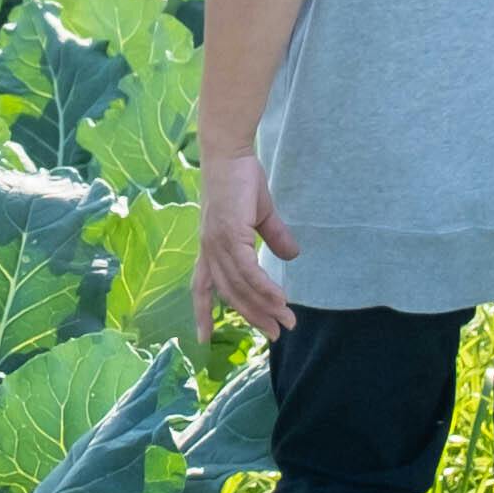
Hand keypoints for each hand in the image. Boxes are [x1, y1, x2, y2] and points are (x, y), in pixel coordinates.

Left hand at [195, 153, 299, 341]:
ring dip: (264, 307)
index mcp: (210, 248)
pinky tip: (280, 300)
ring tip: (285, 322)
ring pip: (241, 287)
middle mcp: (209, 250)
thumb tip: (292, 256)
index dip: (201, 313)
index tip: (203, 339)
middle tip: (275, 335)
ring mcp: (217, 244)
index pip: (202, 287)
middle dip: (252, 317)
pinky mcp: (230, 236)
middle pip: (229, 294)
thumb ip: (274, 237)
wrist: (231, 153)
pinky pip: (248, 272)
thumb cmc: (241, 179)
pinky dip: (264, 288)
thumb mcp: (260, 214)